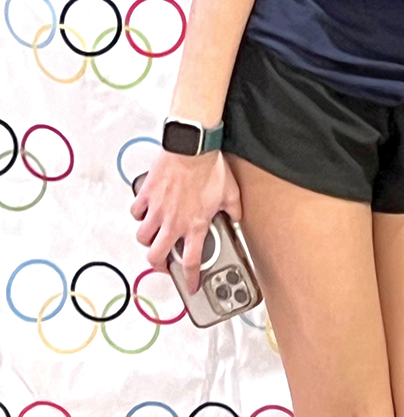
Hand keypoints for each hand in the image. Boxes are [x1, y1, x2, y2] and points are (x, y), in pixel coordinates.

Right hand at [130, 151, 241, 293]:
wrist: (192, 148)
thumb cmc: (210, 168)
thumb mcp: (231, 192)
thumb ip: (234, 210)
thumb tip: (236, 217)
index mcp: (195, 225)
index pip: (192, 262)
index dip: (191, 278)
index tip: (191, 285)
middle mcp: (173, 222)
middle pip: (156, 256)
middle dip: (158, 265)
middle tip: (163, 262)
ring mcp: (157, 210)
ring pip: (142, 237)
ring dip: (148, 239)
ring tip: (155, 235)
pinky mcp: (146, 196)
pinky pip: (136, 212)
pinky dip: (140, 214)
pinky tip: (147, 211)